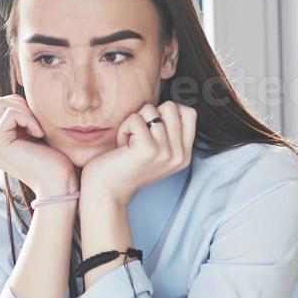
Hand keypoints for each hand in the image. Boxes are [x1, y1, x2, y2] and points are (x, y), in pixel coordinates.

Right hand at [0, 95, 77, 197]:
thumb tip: (17, 94)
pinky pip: (9, 114)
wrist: (60, 183)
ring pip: (0, 104)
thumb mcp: (35, 131)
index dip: (19, 105)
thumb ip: (22, 116)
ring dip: (25, 111)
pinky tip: (39, 135)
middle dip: (20, 105)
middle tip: (38, 124)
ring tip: (38, 129)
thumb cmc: (55, 159)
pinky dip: (29, 119)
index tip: (37, 123)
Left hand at [80, 101, 195, 204]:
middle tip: (139, 136)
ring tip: (128, 143)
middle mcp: (179, 155)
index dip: (168, 111)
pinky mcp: (148, 149)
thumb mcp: (157, 152)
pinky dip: (124, 128)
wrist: (107, 192)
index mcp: (184, 155)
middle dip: (149, 115)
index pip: (189, 113)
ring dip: (133, 123)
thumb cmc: (126, 167)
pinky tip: (122, 145)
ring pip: (151, 110)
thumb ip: (169, 132)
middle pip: (171, 107)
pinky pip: (135, 118)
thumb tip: (170, 105)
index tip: (153, 128)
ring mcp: (165, 152)